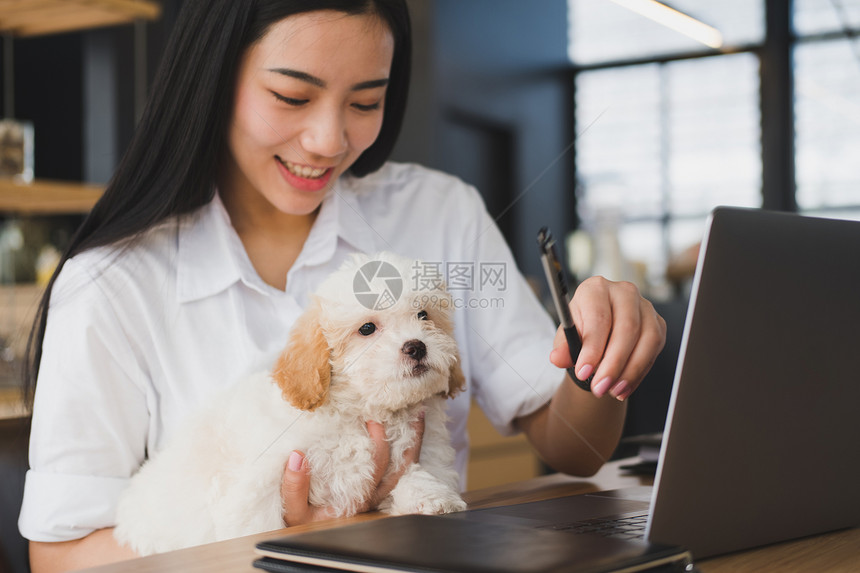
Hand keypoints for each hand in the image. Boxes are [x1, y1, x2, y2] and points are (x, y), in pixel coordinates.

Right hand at [279, 417, 424, 525]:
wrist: (307, 540)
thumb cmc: (302, 522)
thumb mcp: (293, 511)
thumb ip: (294, 488)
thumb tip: (297, 456)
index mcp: (357, 500)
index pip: (377, 469)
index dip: (380, 443)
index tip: (372, 419)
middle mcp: (372, 498)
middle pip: (400, 468)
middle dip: (408, 438)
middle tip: (405, 410)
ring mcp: (376, 495)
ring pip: (404, 470)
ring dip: (412, 444)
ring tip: (417, 416)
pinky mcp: (374, 490)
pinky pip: (397, 471)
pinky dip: (404, 451)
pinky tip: (405, 432)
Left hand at [550, 276, 665, 400]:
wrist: (599, 332)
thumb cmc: (582, 329)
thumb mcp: (566, 337)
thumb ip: (562, 347)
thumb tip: (557, 358)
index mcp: (596, 289)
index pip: (599, 318)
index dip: (592, 348)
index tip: (583, 372)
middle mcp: (624, 292)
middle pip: (627, 328)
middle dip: (613, 364)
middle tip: (599, 387)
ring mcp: (645, 307)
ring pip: (647, 339)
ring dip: (630, 371)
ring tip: (612, 391)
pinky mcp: (658, 324)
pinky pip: (655, 349)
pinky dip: (640, 372)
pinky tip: (624, 386)